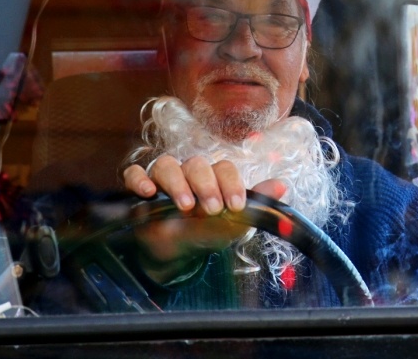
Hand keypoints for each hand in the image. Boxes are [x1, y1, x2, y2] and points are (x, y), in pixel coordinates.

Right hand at [121, 156, 286, 280]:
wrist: (177, 254)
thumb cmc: (207, 232)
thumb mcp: (234, 223)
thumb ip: (257, 204)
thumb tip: (283, 184)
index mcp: (214, 177)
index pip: (224, 168)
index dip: (231, 183)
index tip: (236, 205)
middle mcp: (189, 173)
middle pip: (196, 163)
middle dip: (206, 184)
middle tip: (212, 209)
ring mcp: (163, 179)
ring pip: (166, 165)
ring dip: (176, 182)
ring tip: (185, 205)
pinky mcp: (139, 189)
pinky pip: (134, 174)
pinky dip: (139, 179)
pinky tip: (148, 192)